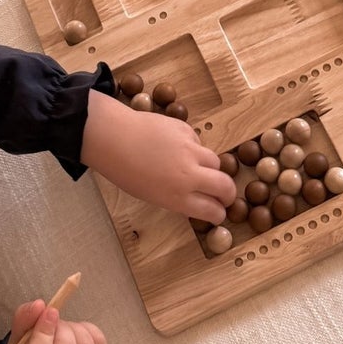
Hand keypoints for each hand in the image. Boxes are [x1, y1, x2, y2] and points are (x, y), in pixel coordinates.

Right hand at [1, 300, 108, 343]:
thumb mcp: (17, 341)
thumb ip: (23, 320)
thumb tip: (40, 305)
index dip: (44, 331)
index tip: (48, 311)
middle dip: (62, 329)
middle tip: (54, 321)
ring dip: (75, 329)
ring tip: (63, 329)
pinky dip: (89, 330)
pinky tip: (76, 332)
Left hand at [81, 89, 236, 221]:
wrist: (113, 138)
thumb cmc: (125, 171)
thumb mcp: (151, 195)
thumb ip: (176, 198)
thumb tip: (194, 198)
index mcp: (178, 197)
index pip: (212, 210)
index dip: (218, 213)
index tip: (219, 213)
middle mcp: (189, 175)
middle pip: (224, 186)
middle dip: (228, 194)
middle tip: (225, 195)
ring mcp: (190, 150)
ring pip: (216, 162)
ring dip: (213, 169)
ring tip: (202, 170)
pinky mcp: (186, 130)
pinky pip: (198, 143)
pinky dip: (194, 148)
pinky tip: (179, 148)